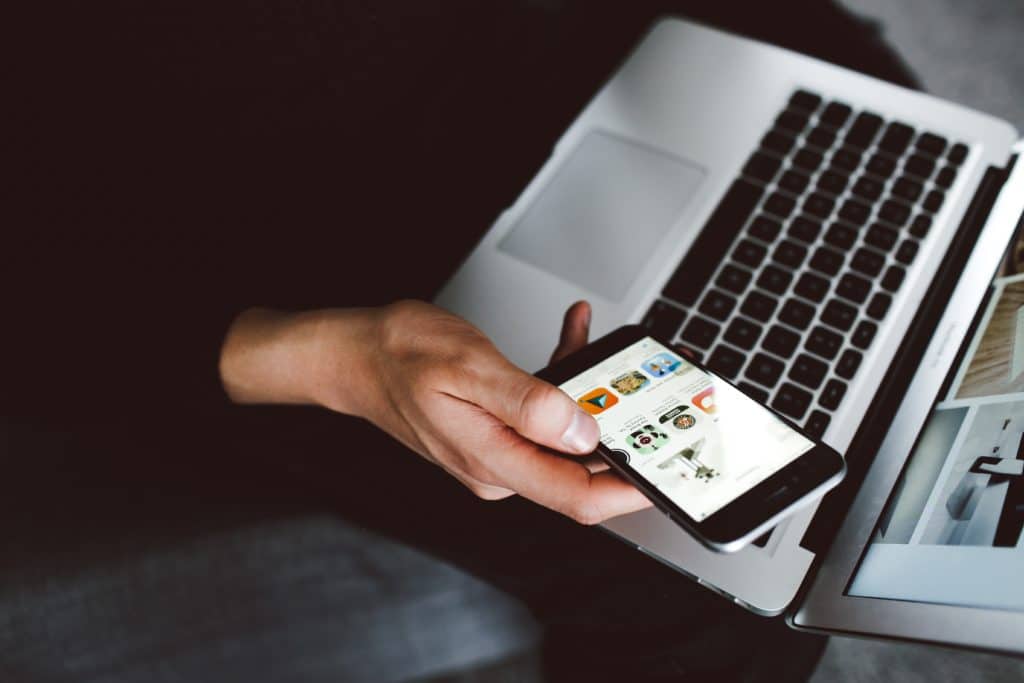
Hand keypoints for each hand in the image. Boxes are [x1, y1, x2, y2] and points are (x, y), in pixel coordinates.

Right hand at [219, 300, 650, 523]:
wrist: (353, 354)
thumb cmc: (397, 356)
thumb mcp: (467, 366)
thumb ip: (528, 402)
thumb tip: (583, 432)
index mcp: (493, 460)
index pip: (577, 496)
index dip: (630, 490)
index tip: (667, 471)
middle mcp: (499, 465)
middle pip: (580, 467)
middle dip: (620, 430)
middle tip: (645, 386)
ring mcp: (498, 451)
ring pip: (566, 435)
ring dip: (590, 393)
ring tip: (595, 342)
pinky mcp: (497, 431)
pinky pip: (545, 414)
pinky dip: (563, 378)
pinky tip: (568, 336)